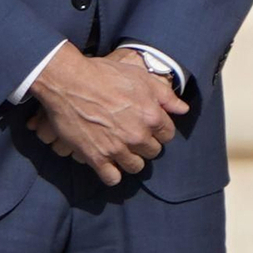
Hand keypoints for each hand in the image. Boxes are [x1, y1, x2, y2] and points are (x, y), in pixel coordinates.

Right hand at [26, 45, 187, 186]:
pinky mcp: (97, 157)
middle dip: (145, 144)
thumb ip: (165, 96)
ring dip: (130, 160)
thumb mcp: (140, 77)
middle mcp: (137, 135)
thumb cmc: (104, 74)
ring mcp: (117, 149)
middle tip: (132, 135)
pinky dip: (111, 174)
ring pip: (135, 167)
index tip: (147, 126)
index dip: (158, 130)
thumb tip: (183, 109)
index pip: (167, 135)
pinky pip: (112, 178)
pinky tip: (108, 163)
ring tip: (121, 149)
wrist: (69, 81)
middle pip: (152, 152)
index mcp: (151, 116)